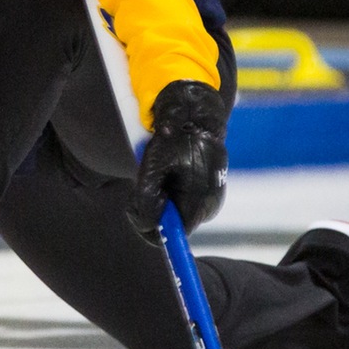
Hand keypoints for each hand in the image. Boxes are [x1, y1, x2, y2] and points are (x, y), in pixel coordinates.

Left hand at [127, 78, 228, 239]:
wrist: (196, 114)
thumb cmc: (173, 139)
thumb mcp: (153, 168)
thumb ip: (148, 201)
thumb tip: (148, 225)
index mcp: (200, 202)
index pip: (175, 234)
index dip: (152, 227)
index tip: (136, 208)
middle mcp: (211, 205)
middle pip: (175, 226)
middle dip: (153, 212)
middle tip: (138, 191)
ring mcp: (212, 198)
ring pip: (178, 214)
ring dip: (160, 201)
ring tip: (153, 176)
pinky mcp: (210, 190)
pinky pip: (184, 202)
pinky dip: (170, 193)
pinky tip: (165, 174)